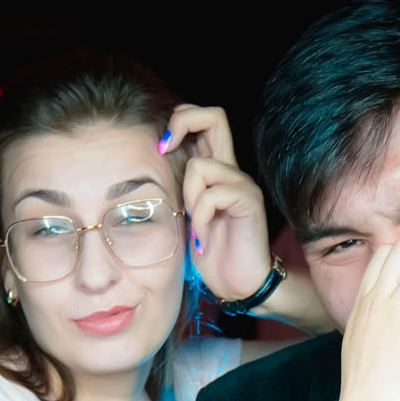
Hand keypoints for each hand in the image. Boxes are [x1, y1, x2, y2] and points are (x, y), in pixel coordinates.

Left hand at [162, 103, 272, 301]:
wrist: (238, 285)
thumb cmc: (210, 253)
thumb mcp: (184, 215)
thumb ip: (176, 188)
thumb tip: (149, 167)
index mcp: (216, 169)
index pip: (203, 119)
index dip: (180, 121)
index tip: (160, 148)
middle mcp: (231, 170)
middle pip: (214, 115)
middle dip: (183, 123)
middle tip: (165, 150)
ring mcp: (242, 185)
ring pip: (201, 165)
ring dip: (188, 197)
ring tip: (194, 225)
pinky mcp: (250, 203)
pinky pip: (212, 195)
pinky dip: (200, 218)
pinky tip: (203, 239)